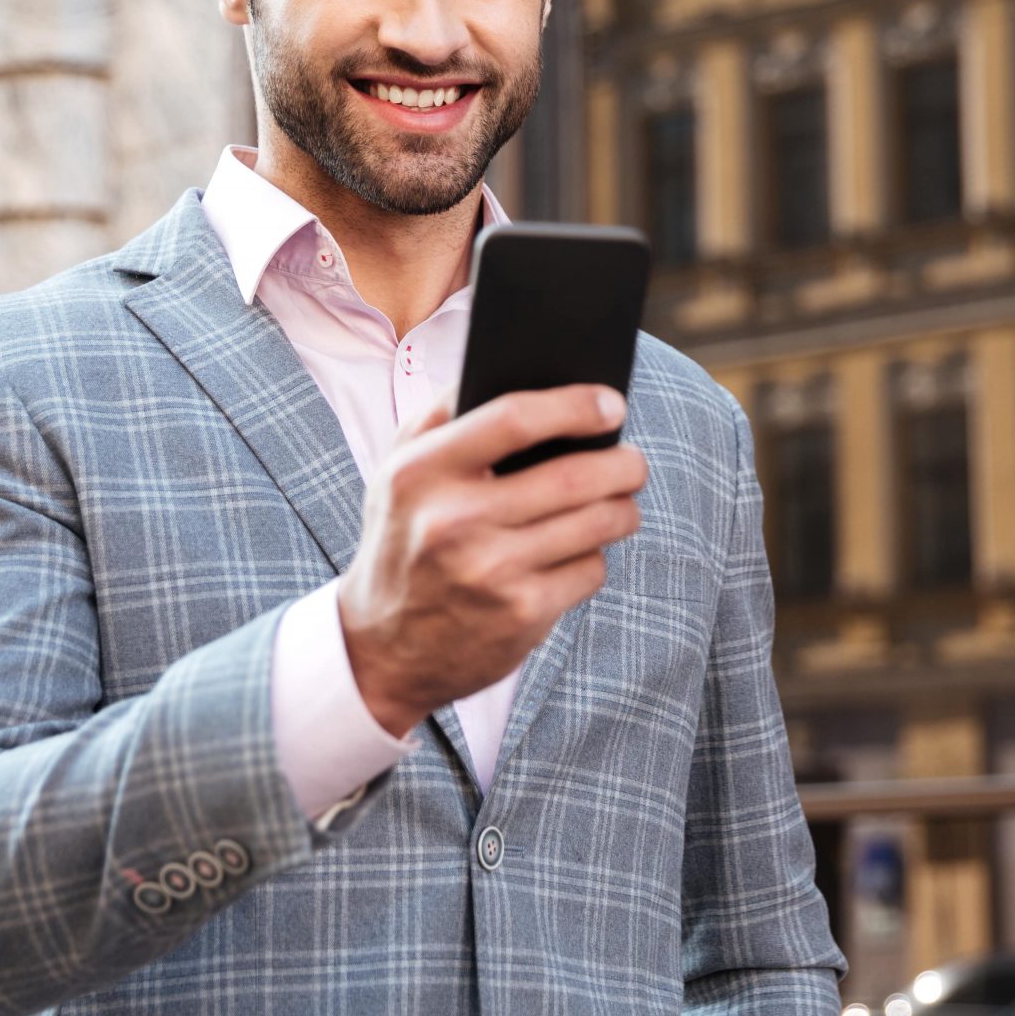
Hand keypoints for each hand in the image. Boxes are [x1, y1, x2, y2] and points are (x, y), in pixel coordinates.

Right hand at [338, 385, 646, 737]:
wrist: (382, 649)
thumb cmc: (402, 540)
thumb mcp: (397, 472)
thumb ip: (443, 413)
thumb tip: (517, 366)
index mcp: (421, 473)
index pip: (512, 418)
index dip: (573, 405)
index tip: (610, 404)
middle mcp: (453, 522)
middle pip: (573, 475)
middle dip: (623, 464)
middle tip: (632, 462)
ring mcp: (490, 573)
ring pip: (596, 523)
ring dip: (623, 509)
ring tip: (620, 503)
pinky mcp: (521, 616)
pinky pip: (590, 570)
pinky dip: (594, 558)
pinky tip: (576, 555)